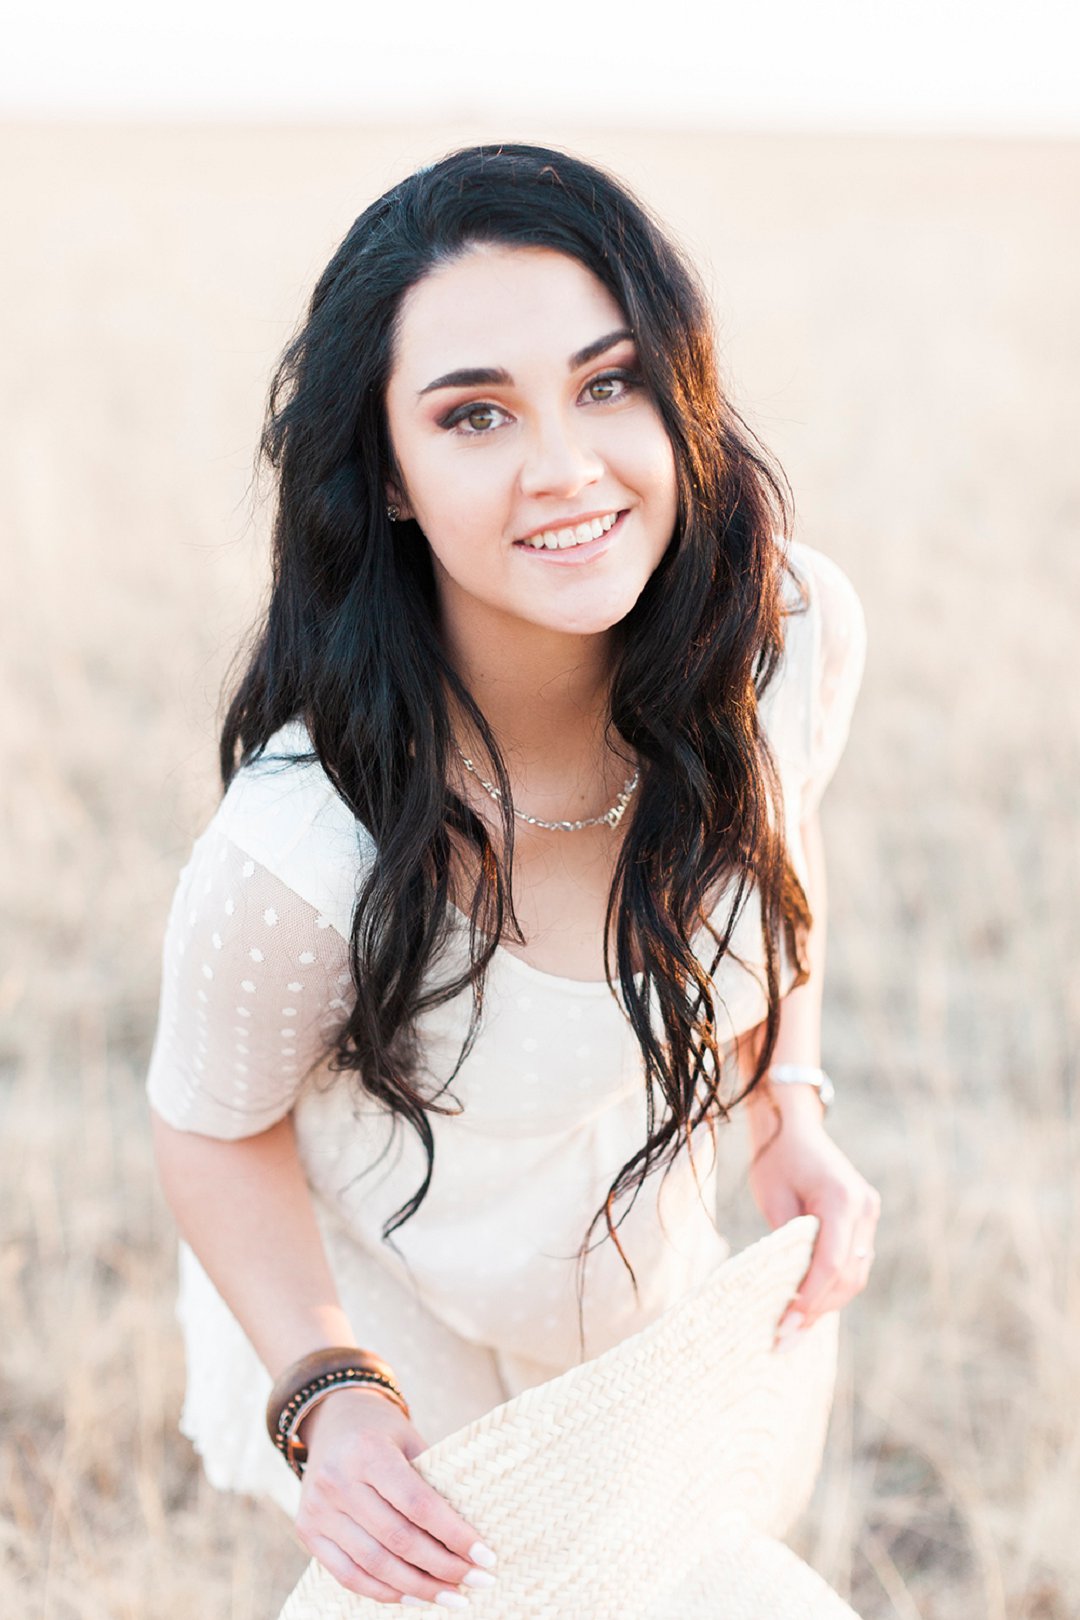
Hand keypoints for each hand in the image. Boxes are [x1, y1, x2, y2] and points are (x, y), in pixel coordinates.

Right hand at [293, 1385, 497, 1605]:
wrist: (330, 1416)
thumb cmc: (381, 1429)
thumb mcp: (409, 1439)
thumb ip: (432, 1480)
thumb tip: (469, 1536)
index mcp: (368, 1451)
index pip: (418, 1504)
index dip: (454, 1535)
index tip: (486, 1556)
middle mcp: (337, 1481)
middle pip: (398, 1539)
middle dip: (443, 1568)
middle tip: (477, 1582)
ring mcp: (317, 1509)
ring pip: (374, 1565)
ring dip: (418, 1588)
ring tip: (452, 1597)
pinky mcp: (307, 1531)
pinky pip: (348, 1575)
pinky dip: (383, 1592)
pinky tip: (413, 1597)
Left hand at [746, 1095, 880, 1348]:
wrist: (792, 1126)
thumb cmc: (775, 1159)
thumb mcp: (773, 1200)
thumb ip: (787, 1243)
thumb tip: (790, 1293)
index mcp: (842, 1200)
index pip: (831, 1264)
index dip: (809, 1301)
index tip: (784, 1328)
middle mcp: (864, 1208)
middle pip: (848, 1276)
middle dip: (818, 1311)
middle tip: (784, 1341)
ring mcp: (869, 1213)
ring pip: (855, 1274)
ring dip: (827, 1304)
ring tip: (794, 1330)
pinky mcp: (864, 1219)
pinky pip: (854, 1261)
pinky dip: (833, 1286)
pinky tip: (809, 1305)